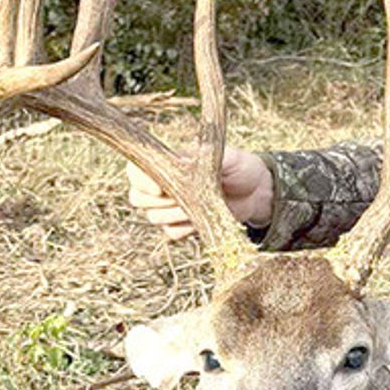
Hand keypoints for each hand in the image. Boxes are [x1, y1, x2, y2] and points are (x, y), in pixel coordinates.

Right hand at [126, 147, 273, 239]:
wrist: (255, 192)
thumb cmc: (240, 167)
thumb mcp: (227, 156)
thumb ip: (205, 156)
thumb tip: (183, 158)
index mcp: (165, 162)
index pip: (134, 171)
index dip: (141, 181)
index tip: (160, 188)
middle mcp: (160, 185)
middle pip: (137, 198)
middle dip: (160, 201)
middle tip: (186, 198)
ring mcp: (169, 207)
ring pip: (154, 217)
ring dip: (176, 215)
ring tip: (201, 205)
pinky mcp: (181, 225)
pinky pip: (171, 233)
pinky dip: (185, 229)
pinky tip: (202, 218)